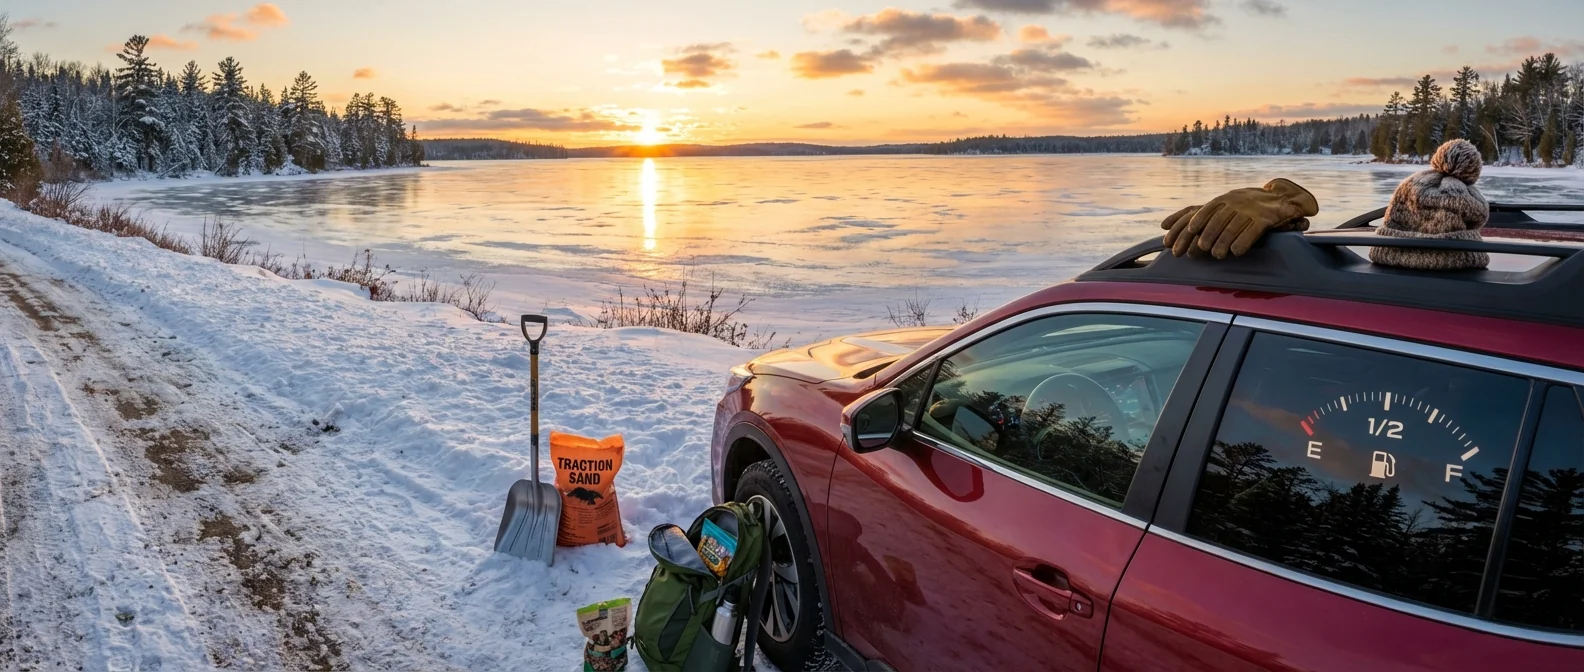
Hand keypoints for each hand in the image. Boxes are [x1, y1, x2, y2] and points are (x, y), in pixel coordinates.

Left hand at [1161, 178, 1318, 257]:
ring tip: (1216, 255)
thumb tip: (1164, 224)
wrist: (1281, 199)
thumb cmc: (1245, 206)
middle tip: (1197, 251)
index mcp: (1222, 200)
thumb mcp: (1224, 205)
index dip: (1188, 225)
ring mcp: (1250, 209)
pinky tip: (1236, 252)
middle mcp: (1234, 202)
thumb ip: (1200, 216)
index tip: (1180, 236)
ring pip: (1232, 227)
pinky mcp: (1266, 218)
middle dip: (1204, 237)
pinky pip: (1252, 231)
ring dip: (1223, 242)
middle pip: (1215, 221)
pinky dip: (1243, 242)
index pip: (1200, 212)